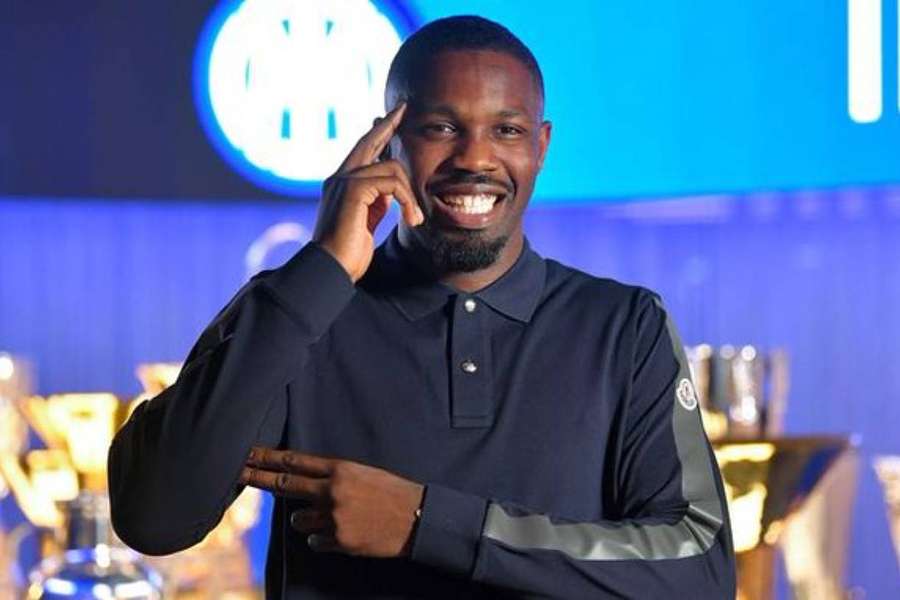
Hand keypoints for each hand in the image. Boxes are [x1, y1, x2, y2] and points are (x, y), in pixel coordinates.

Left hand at [239, 447, 424, 557]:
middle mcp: (332, 491)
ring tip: (334, 517)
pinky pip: (314, 540)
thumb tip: (301, 484)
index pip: (294, 461)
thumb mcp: (363, 473)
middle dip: (256, 478)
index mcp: (340, 469)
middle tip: (235, 472)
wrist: (419, 518)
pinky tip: (343, 533)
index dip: (267, 457)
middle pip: (283, 484)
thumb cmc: (392, 492)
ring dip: (307, 519)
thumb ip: (332, 477)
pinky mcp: (339, 541)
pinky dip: (322, 538)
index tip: (246, 453)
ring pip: (297, 520)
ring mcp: (334, 517)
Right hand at [313, 103, 423, 282]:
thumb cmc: (348, 251)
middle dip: (388, 124)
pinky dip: (407, 199)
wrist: (330, 268)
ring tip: (415, 218)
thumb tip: (392, 187)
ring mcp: (344, 181)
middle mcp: (339, 177)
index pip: (362, 150)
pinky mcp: (353, 190)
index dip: (378, 132)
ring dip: (410, 193)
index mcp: (341, 183)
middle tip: (404, 108)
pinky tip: (411, 218)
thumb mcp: (367, 219)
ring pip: (391, 167)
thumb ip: (377, 199)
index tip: (393, 116)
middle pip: (368, 141)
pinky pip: (392, 182)